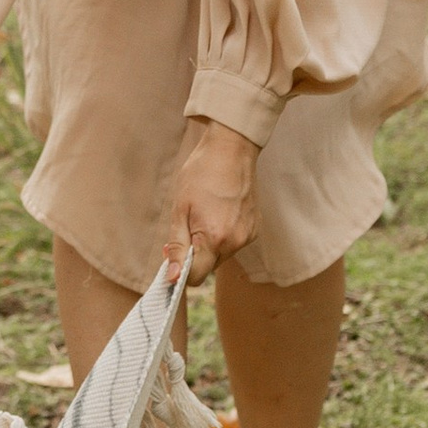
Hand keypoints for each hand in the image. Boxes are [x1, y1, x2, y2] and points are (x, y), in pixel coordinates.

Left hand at [162, 123, 260, 284]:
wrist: (231, 149)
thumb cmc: (201, 175)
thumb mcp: (180, 209)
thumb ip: (177, 245)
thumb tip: (173, 278)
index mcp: (215, 238)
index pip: (195, 277)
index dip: (180, 271)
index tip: (172, 253)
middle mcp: (236, 242)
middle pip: (208, 266)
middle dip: (193, 254)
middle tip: (185, 225)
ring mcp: (248, 236)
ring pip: (221, 254)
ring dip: (209, 244)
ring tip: (204, 214)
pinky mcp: (255, 229)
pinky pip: (233, 242)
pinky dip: (222, 235)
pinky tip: (218, 212)